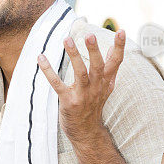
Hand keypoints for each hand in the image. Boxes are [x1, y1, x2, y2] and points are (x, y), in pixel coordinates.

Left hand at [38, 30, 125, 144]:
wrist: (87, 132)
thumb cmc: (94, 105)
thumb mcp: (106, 87)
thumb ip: (109, 68)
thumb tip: (114, 49)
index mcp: (106, 82)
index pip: (116, 62)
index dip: (120, 47)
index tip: (121, 31)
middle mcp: (96, 88)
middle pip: (97, 67)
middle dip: (94, 51)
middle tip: (90, 35)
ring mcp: (83, 95)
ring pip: (80, 74)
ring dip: (74, 56)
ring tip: (67, 39)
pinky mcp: (69, 102)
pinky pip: (58, 85)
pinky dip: (49, 72)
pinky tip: (41, 59)